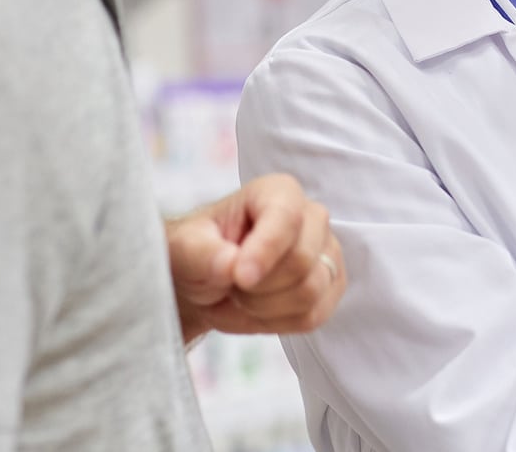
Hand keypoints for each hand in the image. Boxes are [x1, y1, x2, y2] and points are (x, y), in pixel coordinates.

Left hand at [166, 173, 345, 342]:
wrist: (206, 281)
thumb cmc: (199, 252)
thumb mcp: (184, 247)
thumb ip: (201, 252)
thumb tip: (229, 266)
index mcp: (278, 192)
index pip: (286, 217)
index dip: (265, 251)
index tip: (239, 278)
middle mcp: (312, 217)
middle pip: (301, 261)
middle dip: (257, 287)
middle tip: (227, 285)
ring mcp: (327, 253)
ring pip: (309, 293)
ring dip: (262, 308)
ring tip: (236, 298)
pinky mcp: (331, 287)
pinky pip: (312, 316)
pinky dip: (275, 323)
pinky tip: (253, 311)